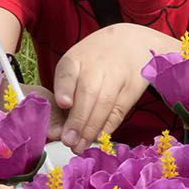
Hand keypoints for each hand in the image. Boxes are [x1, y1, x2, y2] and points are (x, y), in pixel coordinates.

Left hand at [52, 23, 151, 149]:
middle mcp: (97, 66)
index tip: (63, 103)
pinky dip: (107, 127)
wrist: (131, 42)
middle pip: (88, 93)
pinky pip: (118, 111)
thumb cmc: (94, 59)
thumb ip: (65, 89)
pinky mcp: (131, 89)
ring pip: (104, 104)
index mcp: (76, 59)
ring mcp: (117, 76)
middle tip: (69, 141)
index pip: (68, 72)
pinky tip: (97, 138)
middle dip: (78, 120)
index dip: (66, 88)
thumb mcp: (75, 63)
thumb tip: (56, 123)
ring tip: (80, 146)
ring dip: (91, 129)